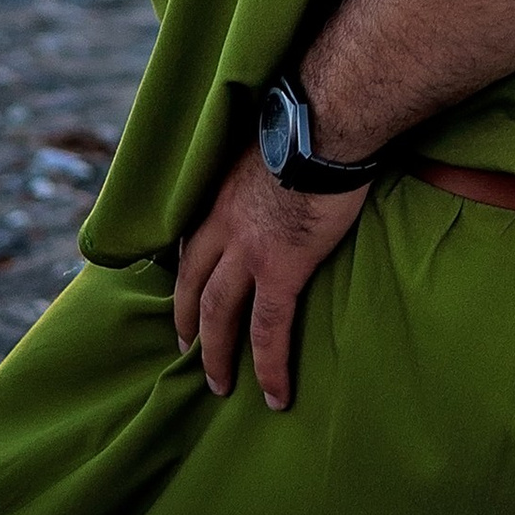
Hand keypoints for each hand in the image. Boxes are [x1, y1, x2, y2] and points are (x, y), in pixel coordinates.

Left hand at [173, 143, 370, 410]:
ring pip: (220, 314)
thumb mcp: (271, 140)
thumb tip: (291, 161)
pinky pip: (269, 330)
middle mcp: (223, 225)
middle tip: (187, 348)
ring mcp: (248, 250)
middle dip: (188, 320)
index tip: (188, 291)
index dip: (187, 272)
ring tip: (219, 385)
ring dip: (216, 354)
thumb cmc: (312, 119)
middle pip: (194, 284)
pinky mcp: (282, 269)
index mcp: (221, 193)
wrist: (327, 121)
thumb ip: (270, 163)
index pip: (191, 241)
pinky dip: (269, 366)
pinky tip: (274, 394)